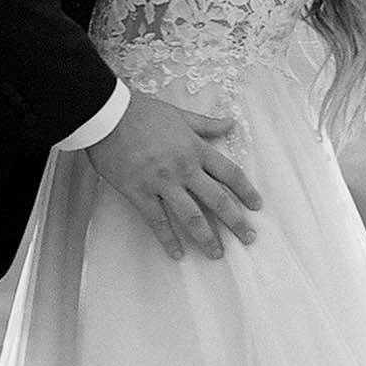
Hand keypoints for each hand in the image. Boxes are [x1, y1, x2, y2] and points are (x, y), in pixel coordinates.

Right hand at [85, 91, 262, 260]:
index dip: (246, 191)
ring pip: (192, 215)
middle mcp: (184, 168)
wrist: (108, 114)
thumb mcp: (179, 115)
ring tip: (217, 253)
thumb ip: (206, 125)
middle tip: (249, 238)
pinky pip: (157, 221)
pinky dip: (168, 239)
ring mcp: (162, 182)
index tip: (257, 206)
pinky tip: (177, 253)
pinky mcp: (140, 192)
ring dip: (207, 237)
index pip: (230, 173)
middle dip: (236, 221)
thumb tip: (230, 123)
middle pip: (218, 200)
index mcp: (196, 149)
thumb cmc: (141, 111)